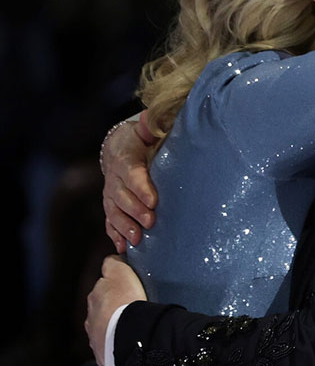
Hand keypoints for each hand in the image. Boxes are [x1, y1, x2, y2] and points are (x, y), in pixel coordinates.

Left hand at [85, 255, 146, 365]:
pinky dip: (118, 342)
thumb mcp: (120, 272)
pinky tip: (130, 340)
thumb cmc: (125, 302)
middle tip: (132, 307)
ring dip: (115, 326)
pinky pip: (111, 345)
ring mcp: (96, 335)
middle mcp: (91, 315)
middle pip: (102, 308)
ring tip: (132, 326)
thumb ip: (114, 264)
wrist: (127, 334)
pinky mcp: (103, 352)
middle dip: (114, 307)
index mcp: (95, 296)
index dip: (115, 285)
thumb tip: (112, 259)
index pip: (103, 286)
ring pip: (105, 327)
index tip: (126, 287)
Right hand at [101, 116, 157, 252]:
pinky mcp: (110, 205)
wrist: (120, 147)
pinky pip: (109, 221)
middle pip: (122, 196)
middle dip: (135, 210)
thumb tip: (151, 118)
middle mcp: (113, 177)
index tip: (154, 200)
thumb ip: (150, 126)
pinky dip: (115, 234)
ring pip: (114, 211)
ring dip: (124, 226)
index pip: (131, 173)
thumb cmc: (141, 140)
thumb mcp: (146, 130)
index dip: (141, 187)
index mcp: (124, 157)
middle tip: (151, 222)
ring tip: (137, 240)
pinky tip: (122, 247)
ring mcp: (110, 193)